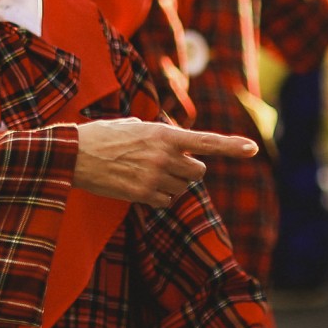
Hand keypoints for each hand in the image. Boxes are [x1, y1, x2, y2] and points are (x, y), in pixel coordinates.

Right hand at [74, 118, 256, 208]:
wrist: (74, 155)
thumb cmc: (102, 136)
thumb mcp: (134, 126)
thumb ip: (159, 134)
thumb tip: (175, 144)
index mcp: (164, 134)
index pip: (206, 142)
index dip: (232, 146)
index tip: (252, 149)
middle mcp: (164, 156)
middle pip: (198, 172)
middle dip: (188, 171)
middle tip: (167, 165)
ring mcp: (154, 177)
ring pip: (181, 189)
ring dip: (171, 184)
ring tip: (144, 172)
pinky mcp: (142, 195)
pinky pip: (165, 201)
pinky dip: (156, 196)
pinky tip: (137, 185)